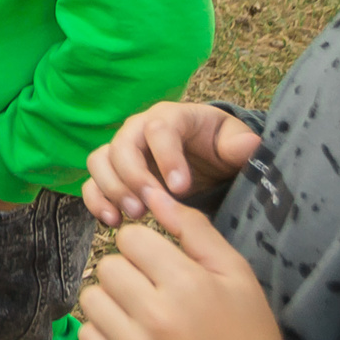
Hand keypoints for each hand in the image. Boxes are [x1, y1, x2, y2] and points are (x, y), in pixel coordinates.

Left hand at [79, 186, 284, 339]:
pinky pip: (87, 336)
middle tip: (153, 290)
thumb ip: (194, 229)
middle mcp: (156, 315)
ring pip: (92, 299)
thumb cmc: (246, 329)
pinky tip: (131, 336)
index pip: (130, 239)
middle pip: (107, 266)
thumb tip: (154, 195)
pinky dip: (103, 333)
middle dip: (128, 272)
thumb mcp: (235, 272)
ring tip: (140, 313)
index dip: (144, 246)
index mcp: (186, 283)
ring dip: (112, 300)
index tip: (160, 263)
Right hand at [83, 101, 261, 226]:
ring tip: (134, 215)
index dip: (167, 158)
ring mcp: (121, 150)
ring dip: (112, 189)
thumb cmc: (217, 145)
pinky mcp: (112, 172)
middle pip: (121, 146)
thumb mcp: (233, 141)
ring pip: (99, 161)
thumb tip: (248, 145)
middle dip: (133, 178)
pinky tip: (113, 221)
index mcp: (170, 117)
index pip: (159, 129)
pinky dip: (96, 201)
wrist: (202, 155)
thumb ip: (239, 145)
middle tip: (150, 207)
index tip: (180, 189)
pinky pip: (91, 183)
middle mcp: (138, 129)